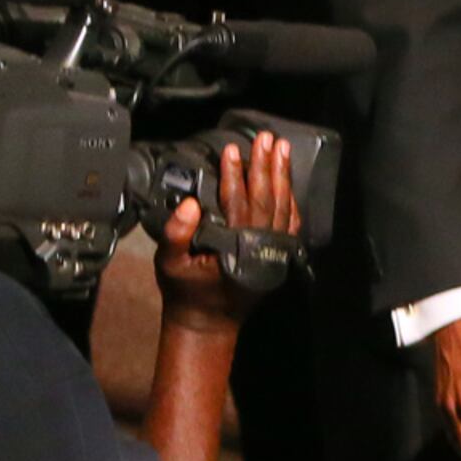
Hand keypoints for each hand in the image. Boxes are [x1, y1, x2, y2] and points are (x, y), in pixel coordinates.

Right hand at [149, 134, 296, 327]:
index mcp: (236, 246)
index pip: (238, 201)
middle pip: (267, 198)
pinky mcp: (278, 254)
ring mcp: (274, 250)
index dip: (235, 174)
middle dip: (266, 166)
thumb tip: (190, 204)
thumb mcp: (170, 263)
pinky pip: (289, 223)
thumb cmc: (186, 292)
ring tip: (281, 149)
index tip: (233, 149)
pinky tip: (288, 181)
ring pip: (283, 207)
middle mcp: (261, 246)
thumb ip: (177, 233)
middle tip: (266, 138)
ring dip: (282, 176)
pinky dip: (290, 200)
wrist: (209, 322)